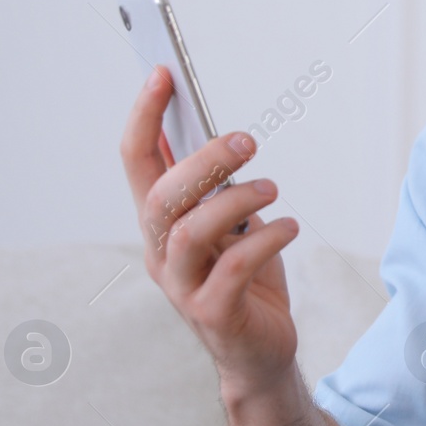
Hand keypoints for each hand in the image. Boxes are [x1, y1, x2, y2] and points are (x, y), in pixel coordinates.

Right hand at [121, 65, 300, 402]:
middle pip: (160, 196)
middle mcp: (160, 253)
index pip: (136, 161)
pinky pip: (231, 270)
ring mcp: (182, 287)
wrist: (261, 354)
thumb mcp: (232, 226)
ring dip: (234, 201)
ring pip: (188, 233)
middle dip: (201, 160)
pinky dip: (264, 242)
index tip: (163, 72)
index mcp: (159, 224)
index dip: (145, 115)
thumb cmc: (247, 281)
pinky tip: (289, 227)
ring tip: (273, 189)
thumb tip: (222, 133)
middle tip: (246, 140)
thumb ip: (218, 188)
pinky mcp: (214, 314)